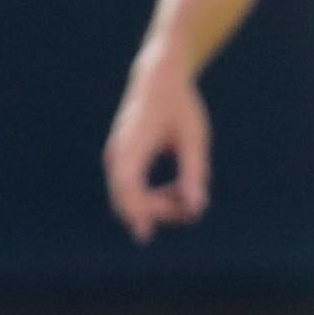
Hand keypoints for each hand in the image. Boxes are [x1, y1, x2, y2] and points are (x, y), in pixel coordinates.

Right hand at [104, 58, 209, 241]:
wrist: (158, 80)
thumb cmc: (180, 106)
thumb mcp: (195, 139)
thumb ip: (195, 174)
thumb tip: (198, 209)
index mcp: (133, 143)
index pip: (127, 184)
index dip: (135, 210)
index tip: (145, 235)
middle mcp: (117, 153)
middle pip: (128, 198)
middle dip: (158, 211)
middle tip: (193, 207)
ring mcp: (116, 157)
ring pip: (128, 197)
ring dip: (156, 206)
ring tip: (188, 195)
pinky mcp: (121, 160)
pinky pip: (131, 189)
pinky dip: (151, 197)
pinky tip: (176, 190)